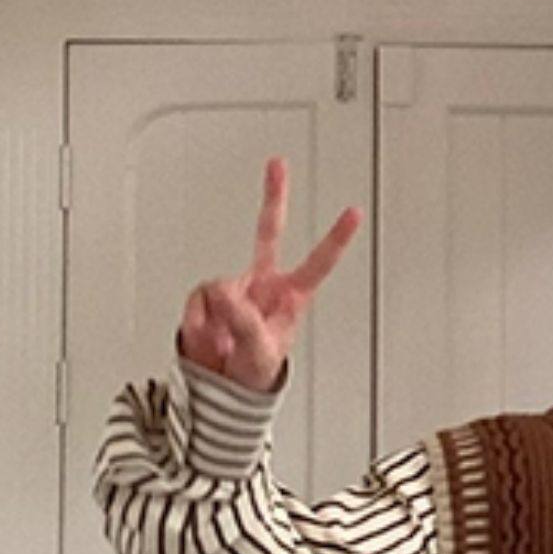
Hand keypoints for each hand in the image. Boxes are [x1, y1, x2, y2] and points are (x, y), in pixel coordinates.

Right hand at [177, 157, 363, 391]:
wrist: (222, 388)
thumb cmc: (253, 374)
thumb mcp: (260, 353)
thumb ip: (245, 321)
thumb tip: (226, 294)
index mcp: (289, 298)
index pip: (318, 263)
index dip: (335, 239)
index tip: (354, 213)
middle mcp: (263, 285)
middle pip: (269, 231)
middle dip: (273, 197)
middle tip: (277, 165)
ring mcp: (235, 288)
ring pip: (221, 284)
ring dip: (218, 317)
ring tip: (225, 343)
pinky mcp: (208, 297)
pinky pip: (198, 300)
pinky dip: (198, 322)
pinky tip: (208, 338)